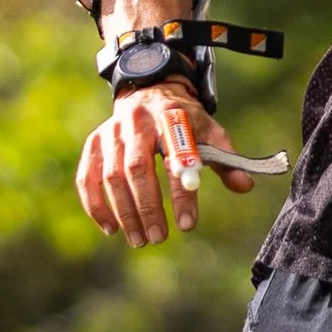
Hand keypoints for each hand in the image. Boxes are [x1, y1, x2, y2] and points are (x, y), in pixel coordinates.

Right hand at [75, 83, 258, 246]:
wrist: (150, 91)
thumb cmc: (185, 120)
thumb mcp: (210, 131)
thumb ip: (226, 159)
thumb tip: (244, 186)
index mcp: (171, 116)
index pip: (176, 156)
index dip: (181, 192)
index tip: (188, 225)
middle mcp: (137, 121)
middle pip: (137, 169)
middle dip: (148, 207)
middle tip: (159, 238)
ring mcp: (111, 131)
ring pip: (112, 176)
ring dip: (125, 212)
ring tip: (140, 240)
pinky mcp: (94, 142)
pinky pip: (87, 177)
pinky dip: (96, 205)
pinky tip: (111, 229)